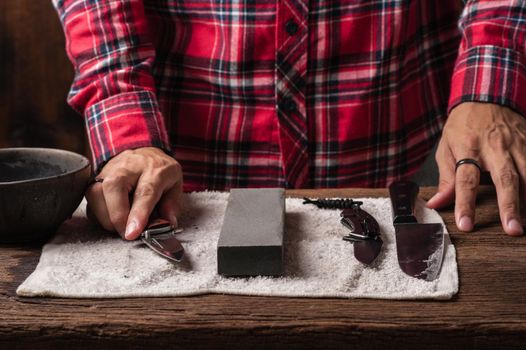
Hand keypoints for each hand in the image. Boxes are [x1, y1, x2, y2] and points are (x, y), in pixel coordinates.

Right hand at [85, 147, 182, 239]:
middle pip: (114, 189)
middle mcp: (128, 167)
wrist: (142, 151)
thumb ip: (172, 205)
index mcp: (154, 170)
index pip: (144, 192)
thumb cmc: (159, 171)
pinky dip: (101, 216)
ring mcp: (108, 171)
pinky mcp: (94, 179)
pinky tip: (114, 216)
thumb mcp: (175, 184)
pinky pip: (91, 201)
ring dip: (108, 219)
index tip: (133, 233)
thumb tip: (167, 224)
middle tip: (127, 234)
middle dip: (117, 217)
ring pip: (96, 195)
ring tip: (124, 223)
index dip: (138, 214)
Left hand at [427, 102, 524, 235]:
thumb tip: (436, 204)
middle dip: (509, 206)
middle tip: (513, 229)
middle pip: (504, 179)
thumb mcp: (446, 148)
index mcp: (468, 148)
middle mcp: (494, 147)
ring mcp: (517, 145)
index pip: (465, 180)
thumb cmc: (462, 126)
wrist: (485, 96)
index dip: (465, 203)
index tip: (466, 225)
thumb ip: (445, 178)